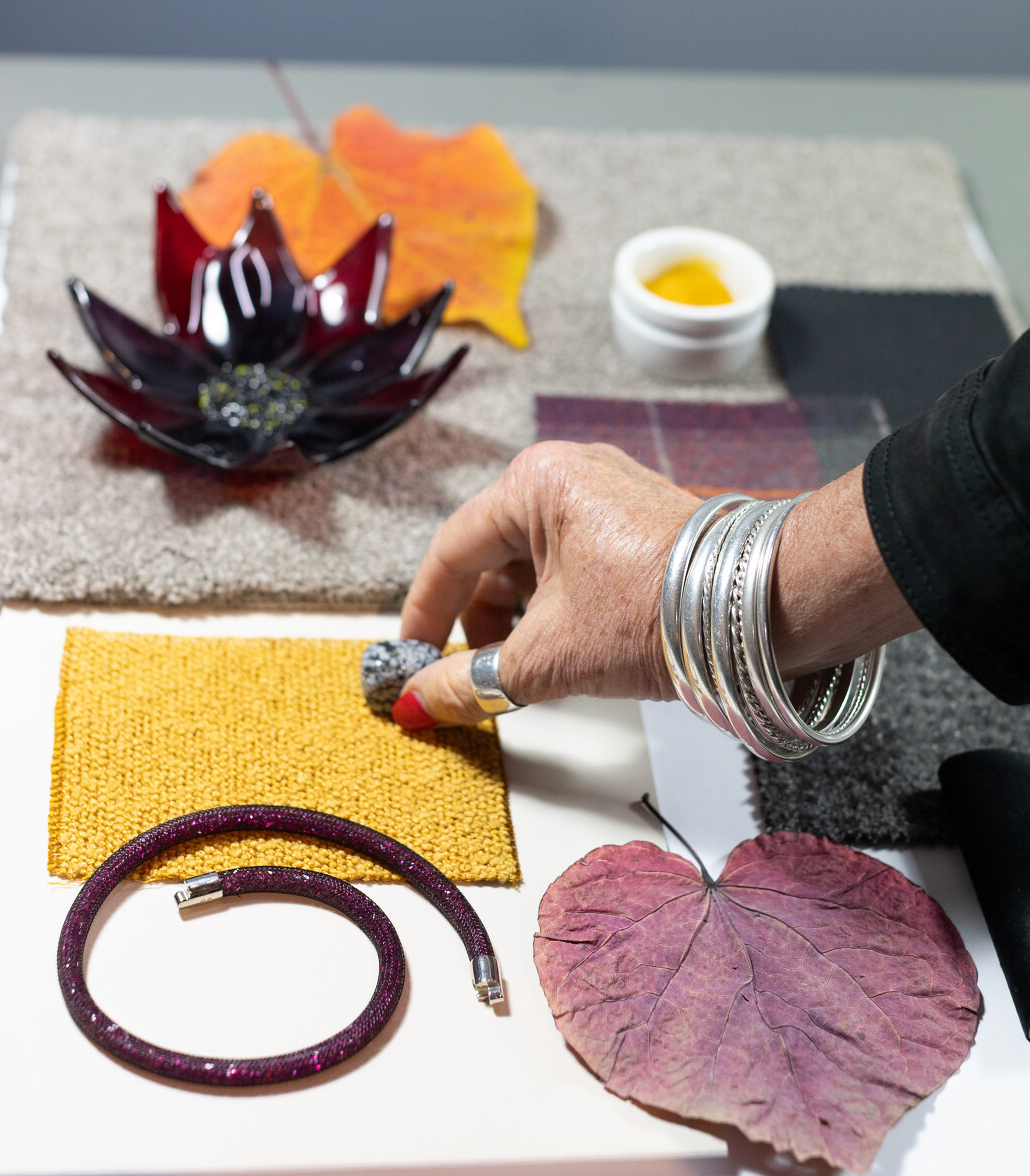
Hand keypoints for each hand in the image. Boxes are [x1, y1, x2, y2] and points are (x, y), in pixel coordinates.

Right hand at [393, 441, 702, 726]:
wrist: (765, 610)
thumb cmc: (661, 610)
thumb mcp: (548, 655)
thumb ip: (472, 681)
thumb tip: (420, 703)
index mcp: (535, 482)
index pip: (453, 550)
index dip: (424, 611)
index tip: (410, 655)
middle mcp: (570, 472)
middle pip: (492, 554)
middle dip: (476, 621)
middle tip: (466, 674)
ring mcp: (610, 492)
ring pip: (535, 561)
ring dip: (519, 617)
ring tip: (525, 670)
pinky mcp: (639, 519)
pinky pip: (574, 560)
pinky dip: (557, 605)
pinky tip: (566, 647)